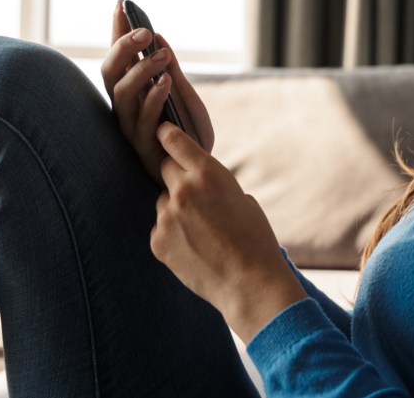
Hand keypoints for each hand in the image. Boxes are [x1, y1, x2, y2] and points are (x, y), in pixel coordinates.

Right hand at [101, 0, 214, 183]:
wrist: (200, 174)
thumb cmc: (189, 133)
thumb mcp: (184, 94)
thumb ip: (170, 68)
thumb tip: (158, 36)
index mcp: (131, 92)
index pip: (119, 55)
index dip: (116, 30)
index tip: (120, 2)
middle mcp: (124, 108)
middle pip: (109, 72)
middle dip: (122, 47)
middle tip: (145, 30)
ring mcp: (130, 128)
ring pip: (121, 95)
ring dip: (141, 70)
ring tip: (162, 54)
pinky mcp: (143, 147)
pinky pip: (143, 120)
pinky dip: (153, 97)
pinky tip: (166, 81)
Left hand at [150, 122, 307, 342]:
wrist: (249, 282)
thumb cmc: (255, 238)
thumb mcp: (242, 199)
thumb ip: (215, 186)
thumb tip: (198, 185)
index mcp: (208, 173)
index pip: (174, 141)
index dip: (167, 134)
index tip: (161, 131)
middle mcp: (183, 190)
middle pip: (165, 169)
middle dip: (176, 176)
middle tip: (193, 194)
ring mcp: (167, 217)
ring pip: (163, 202)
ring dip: (176, 209)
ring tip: (202, 231)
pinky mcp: (158, 241)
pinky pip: (161, 228)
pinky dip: (172, 234)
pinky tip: (194, 247)